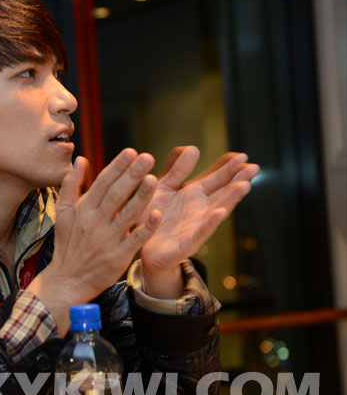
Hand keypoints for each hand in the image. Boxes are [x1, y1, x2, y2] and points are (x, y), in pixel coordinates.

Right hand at [28, 149, 161, 335]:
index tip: (131, 152)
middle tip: (147, 158)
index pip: (102, 183)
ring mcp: (108, 239)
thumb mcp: (63, 212)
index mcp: (84, 210)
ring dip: (141, 196)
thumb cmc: (67, 243)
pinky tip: (157, 213)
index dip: (117, 166)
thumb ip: (72, 184)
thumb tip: (81, 159)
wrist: (68, 280)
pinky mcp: (119, 256)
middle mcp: (96, 222)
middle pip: (116, 195)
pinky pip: (135, 239)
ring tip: (153, 178)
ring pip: (128, 214)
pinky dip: (146, 227)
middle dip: (132, 175)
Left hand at [138, 146, 259, 295]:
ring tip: (244, 186)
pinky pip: (200, 233)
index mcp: (193, 195)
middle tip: (255, 168)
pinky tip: (220, 212)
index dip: (229, 168)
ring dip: (230, 200)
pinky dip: (210, 223)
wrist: (139, 245)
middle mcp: (199, 210)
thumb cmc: (152, 216)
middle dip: (238, 181)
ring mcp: (196, 227)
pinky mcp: (186, 244)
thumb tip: (194, 148)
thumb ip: (178, 171)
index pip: (216, 179)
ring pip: (217, 211)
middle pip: (223, 193)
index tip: (244, 156)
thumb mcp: (163, 188)